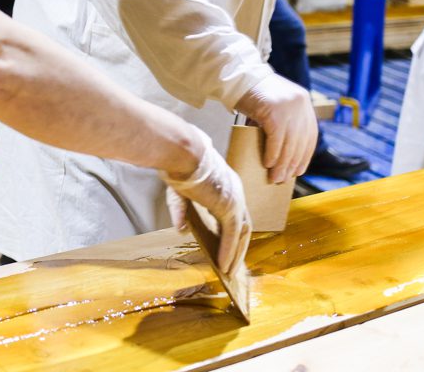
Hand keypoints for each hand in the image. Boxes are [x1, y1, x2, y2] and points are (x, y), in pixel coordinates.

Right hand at [160, 126, 251, 275]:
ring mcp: (235, 199)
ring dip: (236, 254)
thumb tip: (181, 230)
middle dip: (239, 247)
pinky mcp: (229, 206)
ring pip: (242, 233)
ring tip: (228, 272)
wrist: (181, 151)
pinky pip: (232, 235)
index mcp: (227, 185)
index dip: (234, 233)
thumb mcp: (179, 192)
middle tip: (232, 266)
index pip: (236, 213)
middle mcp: (236, 192)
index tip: (229, 249)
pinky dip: (228, 251)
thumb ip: (181, 212)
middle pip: (244, 226)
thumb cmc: (178, 164)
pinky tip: (223, 265)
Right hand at [235, 74, 317, 182]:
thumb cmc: (252, 93)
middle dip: (292, 163)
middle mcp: (300, 103)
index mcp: (303, 101)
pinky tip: (267, 163)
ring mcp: (288, 107)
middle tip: (284, 178)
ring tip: (275, 177)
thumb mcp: (276, 105)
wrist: (237, 76)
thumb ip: (284, 121)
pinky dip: (272, 154)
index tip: (299, 170)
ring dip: (282, 164)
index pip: (310, 134)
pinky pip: (276, 140)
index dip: (305, 155)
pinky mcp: (274, 111)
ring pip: (289, 144)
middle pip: (300, 141)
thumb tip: (283, 153)